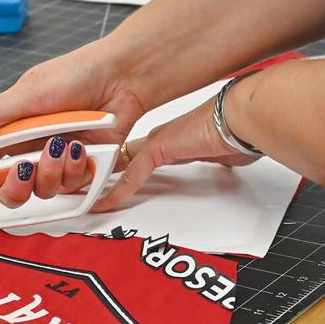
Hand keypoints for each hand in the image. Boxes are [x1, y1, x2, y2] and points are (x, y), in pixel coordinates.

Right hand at [0, 40, 145, 208]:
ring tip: (62, 143)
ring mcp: (52, 162)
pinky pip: (69, 187)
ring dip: (50, 171)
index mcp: (7, 131)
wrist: (122, 78)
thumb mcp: (28, 92)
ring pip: (40, 192)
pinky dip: (73, 168)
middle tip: (23, 169)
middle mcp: (27, 149)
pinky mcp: (77, 169)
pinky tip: (79, 146)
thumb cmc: (77, 75)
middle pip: (7, 189)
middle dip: (14, 186)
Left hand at [93, 95, 259, 211]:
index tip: (110, 180)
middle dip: (100, 172)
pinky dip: (117, 191)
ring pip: (119, 165)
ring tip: (81, 197)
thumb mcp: (223, 155)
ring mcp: (156, 143)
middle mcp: (159, 139)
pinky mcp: (159, 149)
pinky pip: (133, 175)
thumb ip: (216, 160)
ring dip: (101, 182)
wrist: (244, 119)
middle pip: (121, 159)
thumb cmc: (240, 132)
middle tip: (80, 186)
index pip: (138, 157)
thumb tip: (224, 162)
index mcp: (172, 141)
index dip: (122, 170)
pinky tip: (103, 204)